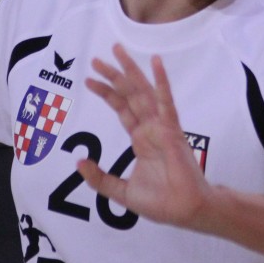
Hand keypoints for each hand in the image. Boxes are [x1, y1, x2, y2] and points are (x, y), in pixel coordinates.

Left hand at [78, 45, 211, 227]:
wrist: (185, 211)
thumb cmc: (161, 203)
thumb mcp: (121, 192)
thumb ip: (100, 178)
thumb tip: (78, 162)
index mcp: (141, 139)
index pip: (121, 109)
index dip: (106, 93)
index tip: (89, 80)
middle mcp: (150, 128)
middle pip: (129, 95)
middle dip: (113, 76)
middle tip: (97, 59)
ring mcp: (162, 126)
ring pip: (143, 92)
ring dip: (130, 71)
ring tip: (117, 51)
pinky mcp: (173, 130)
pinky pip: (166, 102)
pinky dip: (161, 81)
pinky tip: (156, 62)